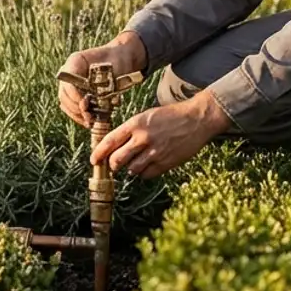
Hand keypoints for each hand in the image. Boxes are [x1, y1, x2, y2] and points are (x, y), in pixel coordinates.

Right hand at [56, 33, 148, 128]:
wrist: (121, 58)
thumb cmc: (118, 60)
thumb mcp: (112, 68)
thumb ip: (102, 81)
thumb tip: (95, 100)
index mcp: (75, 62)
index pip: (67, 82)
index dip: (74, 96)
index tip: (86, 104)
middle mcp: (69, 72)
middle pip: (64, 95)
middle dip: (76, 108)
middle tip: (89, 116)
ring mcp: (71, 83)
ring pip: (65, 103)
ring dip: (76, 114)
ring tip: (89, 121)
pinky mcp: (76, 93)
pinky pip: (71, 107)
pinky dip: (79, 115)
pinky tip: (89, 121)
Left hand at [91, 91, 231, 178]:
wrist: (197, 119)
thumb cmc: (171, 116)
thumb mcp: (147, 116)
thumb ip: (131, 130)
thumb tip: (115, 146)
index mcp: (136, 123)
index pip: (110, 141)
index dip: (99, 152)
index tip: (93, 160)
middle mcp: (143, 138)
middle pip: (117, 159)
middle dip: (112, 165)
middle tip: (113, 165)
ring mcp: (155, 151)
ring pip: (132, 170)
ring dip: (130, 169)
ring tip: (136, 162)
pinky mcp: (166, 162)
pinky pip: (147, 174)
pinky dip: (144, 172)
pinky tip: (149, 164)